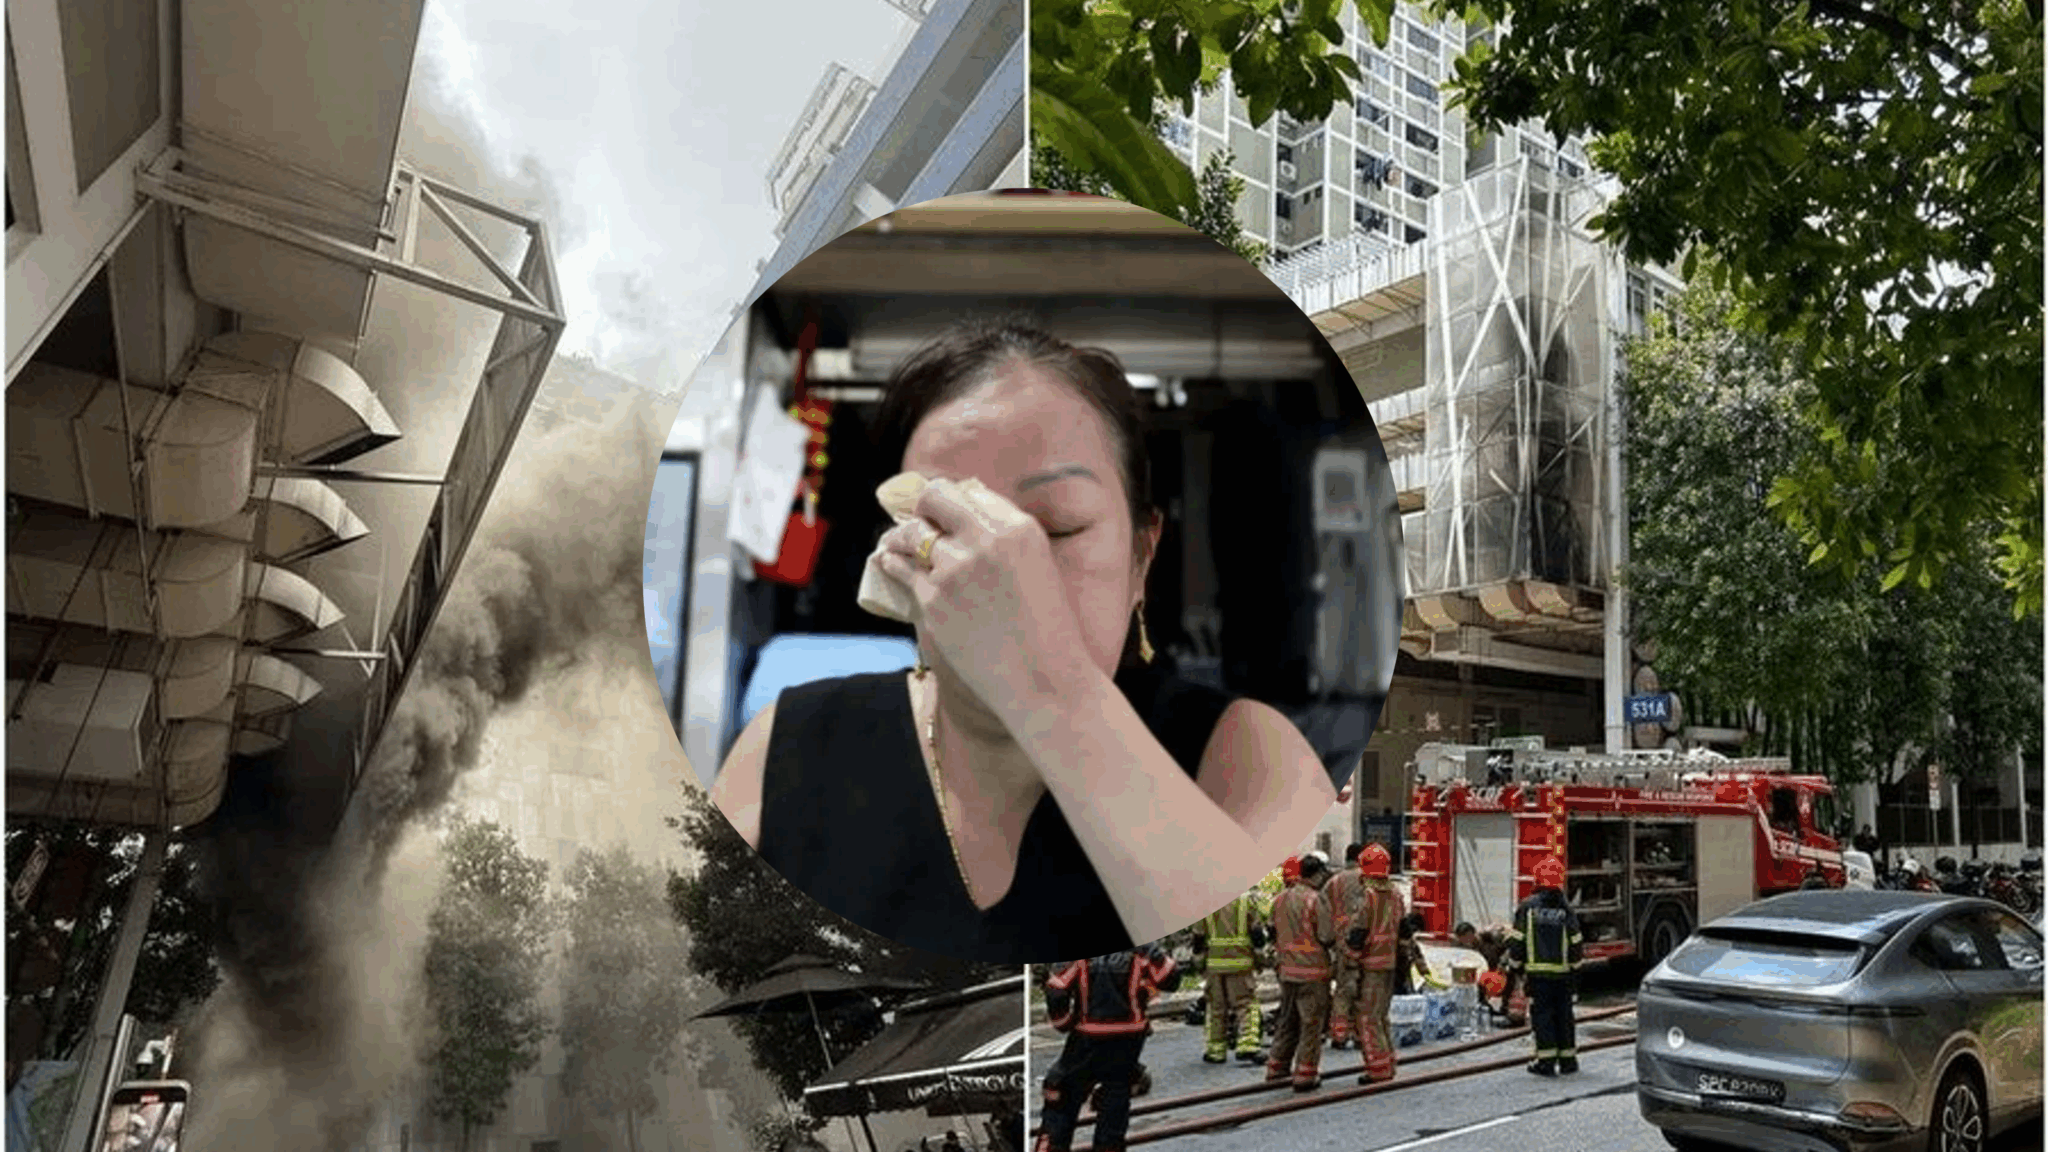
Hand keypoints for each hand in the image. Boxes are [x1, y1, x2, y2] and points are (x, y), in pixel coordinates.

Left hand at [874, 478, 1092, 715]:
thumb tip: (963, 522)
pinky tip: (888, 561)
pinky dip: (892, 563)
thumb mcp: (1037, 567)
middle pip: (935, 498)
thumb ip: (1004, 540)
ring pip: (910, 533)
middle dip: (924, 507)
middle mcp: (985, 539)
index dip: (953, 502)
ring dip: (901, 535)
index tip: (943, 509)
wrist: (1045, 681)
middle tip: (919, 517)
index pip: (971, 492)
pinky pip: (901, 570)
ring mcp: (954, 569)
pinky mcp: (931, 600)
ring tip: (896, 540)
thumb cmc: (1047, 632)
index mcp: (1019, 528)